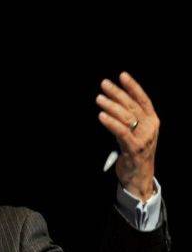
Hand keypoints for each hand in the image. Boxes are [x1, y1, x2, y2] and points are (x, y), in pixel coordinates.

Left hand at [96, 72, 159, 201]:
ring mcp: (144, 138)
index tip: (122, 75)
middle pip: (132, 106)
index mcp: (153, 121)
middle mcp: (151, 127)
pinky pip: (121, 132)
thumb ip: (128, 119)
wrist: (139, 176)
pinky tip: (101, 116)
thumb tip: (112, 102)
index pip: (143, 99)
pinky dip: (110, 123)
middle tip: (104, 84)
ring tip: (99, 98)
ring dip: (111, 106)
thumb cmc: (134, 152)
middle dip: (117, 93)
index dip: (133, 86)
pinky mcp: (134, 149)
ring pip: (126, 117)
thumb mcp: (134, 132)